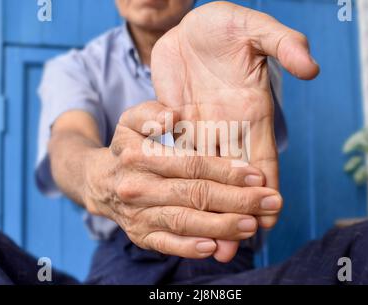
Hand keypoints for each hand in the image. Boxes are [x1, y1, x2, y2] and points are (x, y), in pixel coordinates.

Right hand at [81, 101, 281, 258]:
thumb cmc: (127, 148)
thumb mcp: (131, 121)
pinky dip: (190, 248)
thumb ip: (150, 112)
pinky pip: (166, 244)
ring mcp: (138, 215)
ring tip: (252, 226)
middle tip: (268, 201)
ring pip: (184, 221)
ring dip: (221, 226)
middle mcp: (138, 187)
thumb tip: (173, 116)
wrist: (99, 182)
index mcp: (139, 156)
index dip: (226, 170)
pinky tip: (215, 247)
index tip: (256, 175)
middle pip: (194, 194)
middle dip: (236, 200)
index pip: (191, 163)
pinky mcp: (140, 236)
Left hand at [151, 1, 318, 259]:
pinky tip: (181, 208)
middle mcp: (229, 126)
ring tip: (211, 243)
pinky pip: (181, 160)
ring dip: (210, 207)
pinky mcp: (178, 125)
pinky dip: (184, 185)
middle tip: (235, 246)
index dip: (266, 187)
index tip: (269, 220)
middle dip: (236, 210)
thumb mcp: (254, 26)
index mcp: (251, 110)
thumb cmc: (224, 23)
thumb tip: (311, 67)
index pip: (263, 157)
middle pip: (236, 177)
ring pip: (208, 176)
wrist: (187, 26)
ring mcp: (204, 128)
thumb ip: (283, 43)